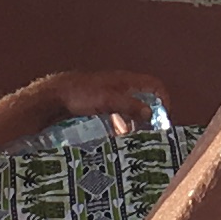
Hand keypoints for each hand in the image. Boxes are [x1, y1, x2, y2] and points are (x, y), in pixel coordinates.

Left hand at [39, 67, 170, 129]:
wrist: (55, 95)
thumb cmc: (81, 94)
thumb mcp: (108, 100)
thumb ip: (130, 105)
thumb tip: (151, 113)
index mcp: (126, 81)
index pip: (154, 85)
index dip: (163, 99)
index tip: (165, 118)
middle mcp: (121, 86)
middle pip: (144, 98)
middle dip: (150, 115)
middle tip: (152, 132)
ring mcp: (111, 94)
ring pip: (131, 108)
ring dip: (135, 122)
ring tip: (135, 138)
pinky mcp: (101, 103)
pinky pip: (119, 114)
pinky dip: (122, 125)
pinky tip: (118, 137)